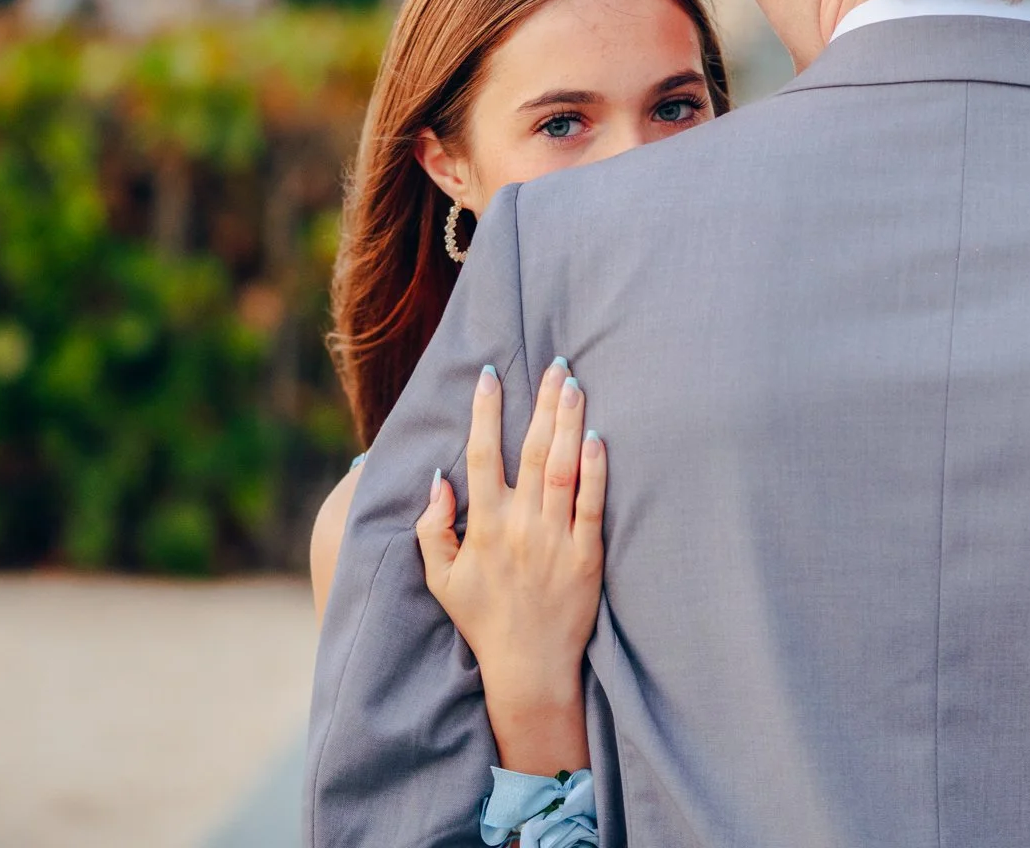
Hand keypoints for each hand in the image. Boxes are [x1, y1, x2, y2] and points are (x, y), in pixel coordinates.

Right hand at [417, 357, 605, 777]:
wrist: (528, 665)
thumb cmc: (482, 617)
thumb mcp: (440, 578)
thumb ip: (431, 528)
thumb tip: (438, 480)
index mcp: (484, 525)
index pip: (482, 455)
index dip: (485, 411)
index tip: (489, 374)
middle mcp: (520, 525)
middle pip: (532, 450)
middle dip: (542, 402)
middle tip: (555, 363)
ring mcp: (556, 538)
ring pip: (564, 468)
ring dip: (569, 422)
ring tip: (575, 384)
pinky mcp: (588, 554)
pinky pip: (593, 504)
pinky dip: (595, 469)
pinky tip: (598, 437)